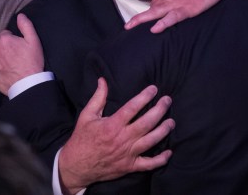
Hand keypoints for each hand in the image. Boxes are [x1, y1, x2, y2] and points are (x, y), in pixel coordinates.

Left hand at [0, 14, 44, 94]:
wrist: (28, 84)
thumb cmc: (32, 61)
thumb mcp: (34, 41)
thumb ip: (26, 26)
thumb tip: (20, 15)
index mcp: (4, 40)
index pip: (6, 34)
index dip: (14, 40)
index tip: (20, 46)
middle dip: (6, 47)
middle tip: (17, 55)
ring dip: (1, 56)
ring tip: (13, 64)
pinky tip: (7, 71)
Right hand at [58, 78, 174, 193]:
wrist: (76, 166)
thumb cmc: (82, 139)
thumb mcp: (86, 115)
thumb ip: (97, 97)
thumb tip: (102, 80)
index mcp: (112, 125)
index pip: (133, 107)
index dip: (145, 96)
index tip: (154, 88)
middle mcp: (122, 139)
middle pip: (147, 123)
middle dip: (160, 110)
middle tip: (167, 100)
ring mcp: (128, 154)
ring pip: (151, 141)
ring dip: (164, 130)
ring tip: (171, 122)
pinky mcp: (130, 166)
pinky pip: (149, 164)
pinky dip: (160, 159)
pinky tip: (169, 152)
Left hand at [125, 0, 247, 32]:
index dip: (155, 4)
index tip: (154, 9)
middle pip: (153, 5)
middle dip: (147, 13)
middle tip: (138, 22)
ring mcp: (175, 1)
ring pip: (154, 12)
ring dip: (140, 20)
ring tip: (129, 26)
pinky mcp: (185, 9)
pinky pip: (170, 19)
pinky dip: (161, 25)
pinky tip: (153, 30)